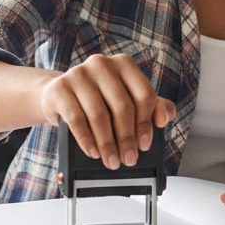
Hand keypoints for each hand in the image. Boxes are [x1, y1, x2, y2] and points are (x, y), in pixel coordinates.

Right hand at [40, 54, 175, 170]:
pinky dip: (86, 140)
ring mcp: (79, 74)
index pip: (143, 94)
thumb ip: (152, 106)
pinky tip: (93, 152)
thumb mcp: (126, 99)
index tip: (145, 145)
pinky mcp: (60, 88)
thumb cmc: (98, 98)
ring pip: (99, 115)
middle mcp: (102, 64)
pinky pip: (76, 119)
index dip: (146, 123)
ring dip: (107, 144)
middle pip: (122, 106)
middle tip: (128, 159)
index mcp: (124, 64)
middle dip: (127, 138)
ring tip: (112, 160)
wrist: (59, 95)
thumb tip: (166, 116)